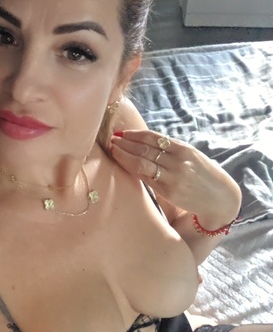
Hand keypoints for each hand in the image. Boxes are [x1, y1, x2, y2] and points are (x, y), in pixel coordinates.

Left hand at [110, 130, 240, 226]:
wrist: (219, 199)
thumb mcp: (191, 156)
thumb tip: (144, 142)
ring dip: (124, 155)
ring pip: (142, 163)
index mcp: (183, 149)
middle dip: (125, 143)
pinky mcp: (169, 191)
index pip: (153, 137)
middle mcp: (178, 161)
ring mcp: (173, 177)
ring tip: (113, 150)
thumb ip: (171, 150)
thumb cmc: (202, 175)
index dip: (134, 134)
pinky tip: (124, 165)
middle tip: (111, 139)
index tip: (121, 132)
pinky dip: (133, 170)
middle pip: (145, 149)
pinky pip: (146, 178)